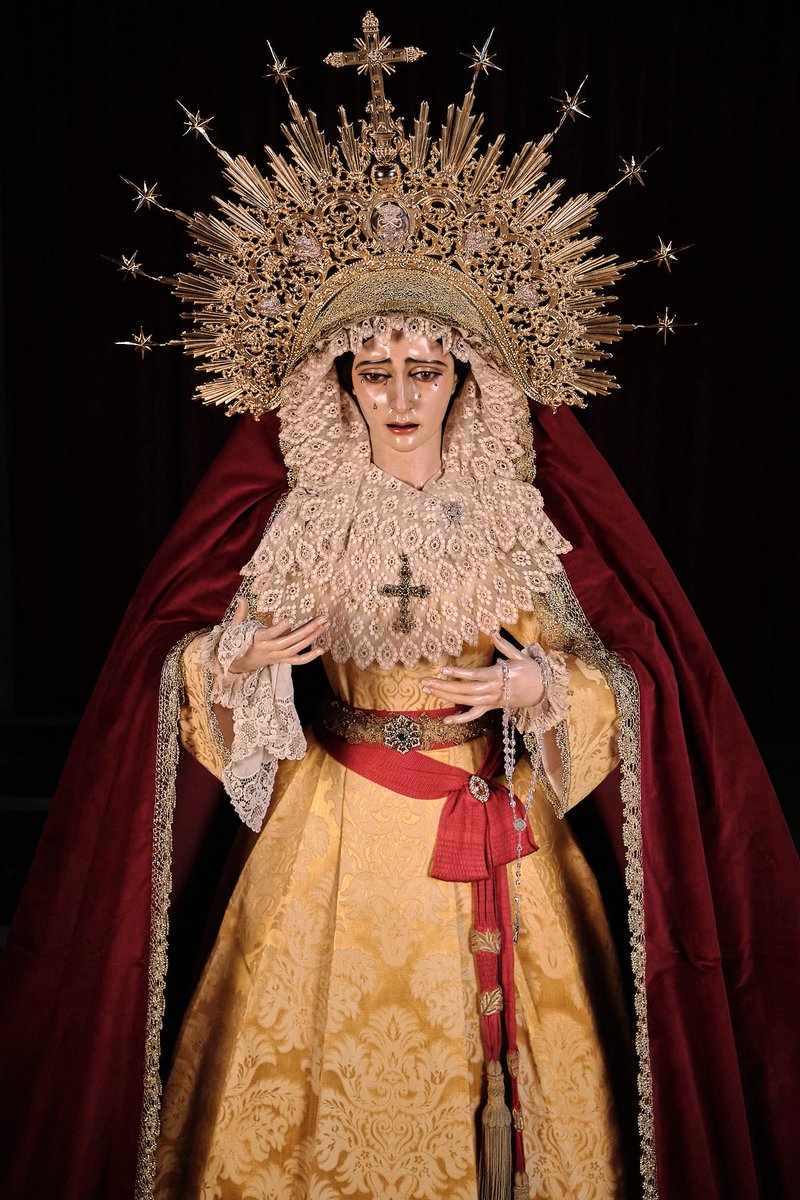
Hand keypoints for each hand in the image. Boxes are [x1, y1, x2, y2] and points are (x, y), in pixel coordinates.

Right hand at [227, 596, 328, 671]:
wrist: (239, 663)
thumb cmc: (238, 641)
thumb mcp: (235, 627)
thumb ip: (240, 613)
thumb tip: (242, 598)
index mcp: (258, 639)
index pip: (270, 634)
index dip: (281, 627)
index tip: (292, 618)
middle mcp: (269, 649)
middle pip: (290, 641)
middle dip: (307, 630)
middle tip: (321, 619)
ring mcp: (277, 656)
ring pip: (297, 649)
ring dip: (312, 638)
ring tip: (325, 625)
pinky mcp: (281, 660)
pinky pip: (297, 661)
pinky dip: (309, 657)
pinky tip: (321, 650)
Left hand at [420, 632, 543, 724]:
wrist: (544, 691)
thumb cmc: (532, 671)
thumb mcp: (520, 656)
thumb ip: (504, 646)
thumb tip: (493, 631)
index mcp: (499, 675)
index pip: (475, 676)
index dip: (460, 674)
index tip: (444, 670)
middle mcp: (493, 690)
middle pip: (465, 691)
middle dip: (444, 687)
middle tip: (425, 682)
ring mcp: (491, 700)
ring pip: (466, 702)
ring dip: (446, 697)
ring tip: (429, 690)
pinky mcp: (492, 707)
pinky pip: (475, 715)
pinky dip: (461, 720)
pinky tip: (446, 721)